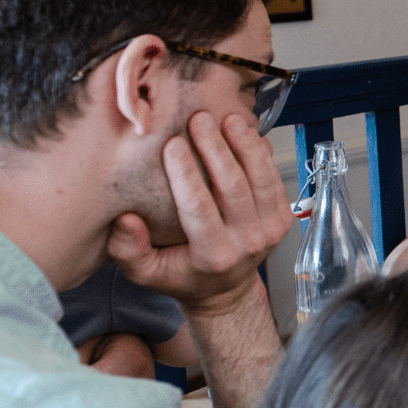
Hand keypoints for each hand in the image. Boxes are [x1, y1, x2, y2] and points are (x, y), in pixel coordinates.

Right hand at [108, 111, 292, 315]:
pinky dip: (263, 154)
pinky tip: (249, 132)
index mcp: (213, 256)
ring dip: (246, 145)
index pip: (199, 207)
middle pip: (235, 187)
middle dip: (217, 149)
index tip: (172, 143)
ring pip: (261, 179)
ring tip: (230, 118)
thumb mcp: (145, 272)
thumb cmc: (181, 276)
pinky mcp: (282, 219)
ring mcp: (269, 230)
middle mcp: (247, 243)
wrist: (224, 290)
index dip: (186, 173)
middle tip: (200, 119)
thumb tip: (126, 220)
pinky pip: (274, 180)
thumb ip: (129, 250)